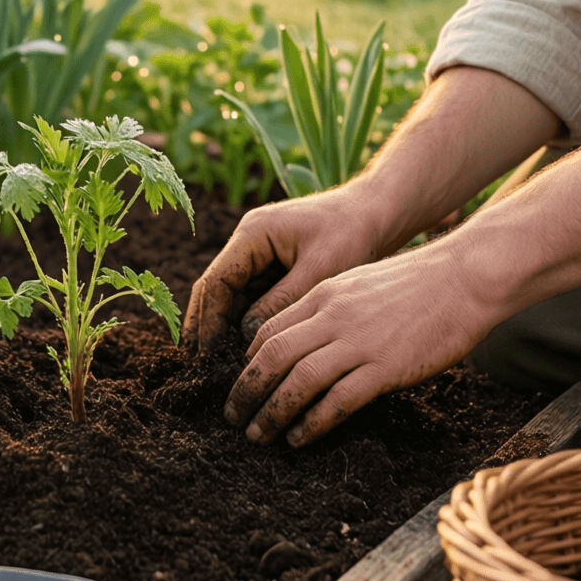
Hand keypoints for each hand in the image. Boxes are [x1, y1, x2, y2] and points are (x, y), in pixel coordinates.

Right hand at [182, 189, 382, 353]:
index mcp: (253, 234)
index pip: (216, 281)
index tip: (207, 355)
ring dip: (225, 328)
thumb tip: (247, 338)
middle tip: (201, 368)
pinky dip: (247, 323)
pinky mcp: (275, 267)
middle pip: (216, 289)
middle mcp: (249, 243)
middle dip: (206, 326)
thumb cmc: (352, 233)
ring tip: (220, 366)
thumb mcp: (319, 271)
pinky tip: (247, 352)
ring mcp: (260, 255)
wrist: (378, 213)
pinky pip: (253, 298)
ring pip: (232, 297)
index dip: (208, 320)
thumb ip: (282, 302)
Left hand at [222, 240, 493, 446]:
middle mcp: (332, 316)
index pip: (268, 329)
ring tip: (258, 435)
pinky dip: (312, 423)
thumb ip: (331, 307)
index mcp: (323, 294)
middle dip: (245, 390)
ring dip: (271, 412)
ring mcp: (357, 342)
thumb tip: (310, 337)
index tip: (241, 383)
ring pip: (297, 381)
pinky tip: (300, 438)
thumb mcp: (360, 283)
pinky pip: (336, 401)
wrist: (465, 278)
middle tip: (232, 416)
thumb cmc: (418, 283)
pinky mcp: (384, 368)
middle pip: (271, 356)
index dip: (248, 361)